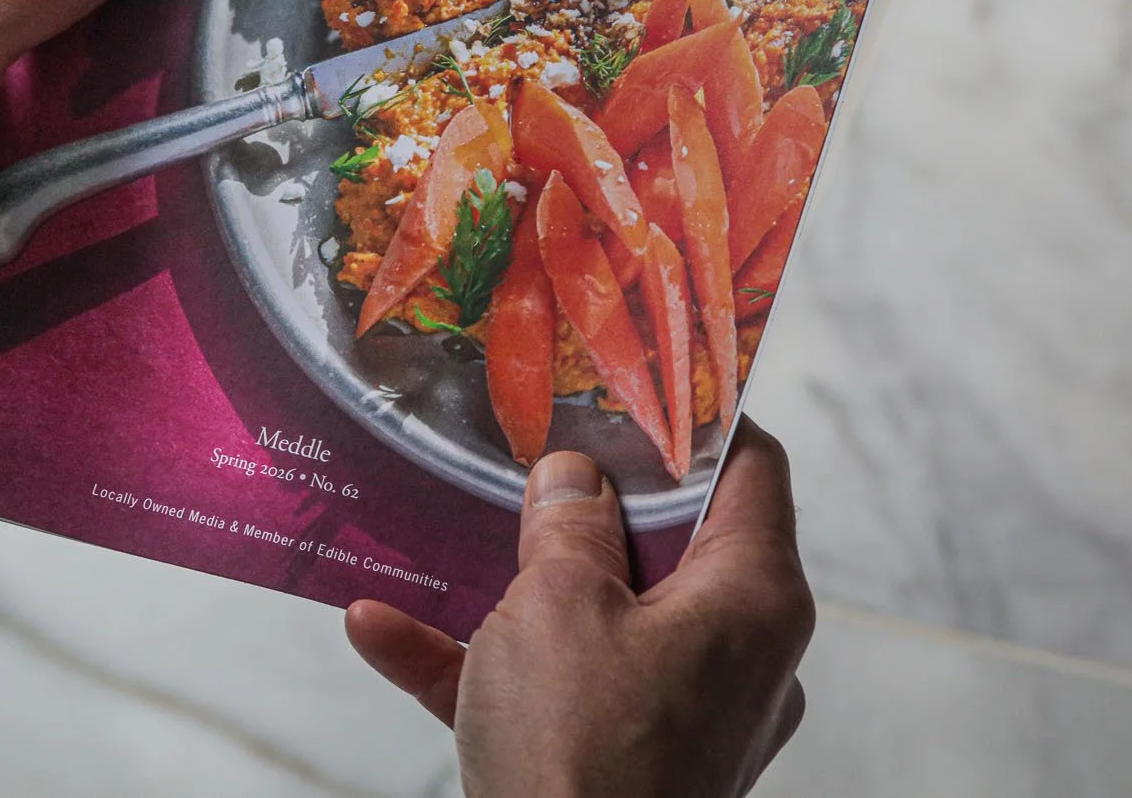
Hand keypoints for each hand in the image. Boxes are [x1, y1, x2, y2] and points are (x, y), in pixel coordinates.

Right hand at [345, 421, 812, 797]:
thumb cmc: (581, 754)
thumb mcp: (556, 602)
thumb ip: (566, 522)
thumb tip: (574, 477)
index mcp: (750, 600)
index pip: (751, 469)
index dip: (693, 413)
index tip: (628, 373)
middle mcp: (735, 658)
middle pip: (665, 544)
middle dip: (580, 498)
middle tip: (520, 443)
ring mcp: (680, 719)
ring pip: (595, 620)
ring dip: (508, 583)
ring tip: (439, 531)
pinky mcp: (622, 770)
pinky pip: (550, 693)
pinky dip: (476, 663)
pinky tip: (380, 628)